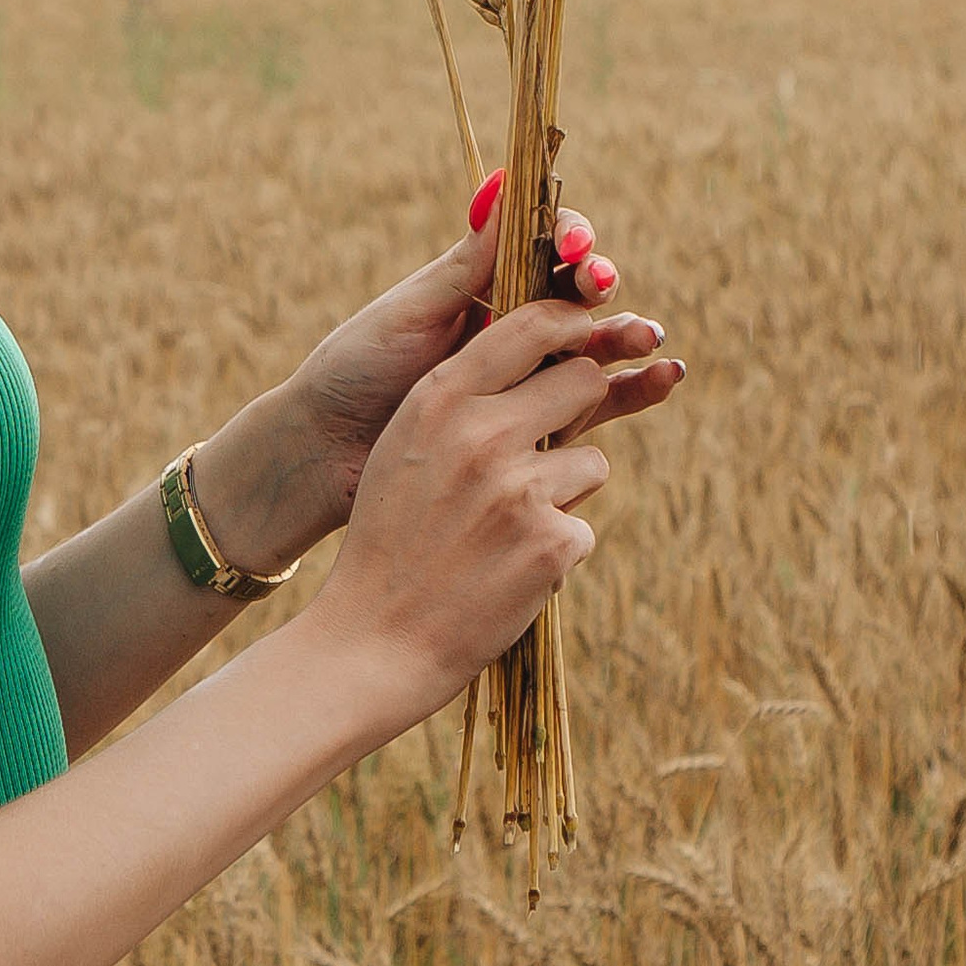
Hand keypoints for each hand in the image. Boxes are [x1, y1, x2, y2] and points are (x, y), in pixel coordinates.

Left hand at [295, 175, 656, 494]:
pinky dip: (635, 389)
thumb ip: (467, 263)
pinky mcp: (535, 429)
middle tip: (601, 289)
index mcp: (482, 285)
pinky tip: (665, 376)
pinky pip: (597, 405)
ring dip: (628, 335)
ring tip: (649, 338)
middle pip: (577, 294)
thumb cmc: (356, 370)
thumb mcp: (410, 312)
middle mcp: (510, 326)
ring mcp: (526, 377)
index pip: (542, 246)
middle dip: (599, 284)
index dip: (567, 239)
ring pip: (595, 347)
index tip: (571, 248)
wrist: (328, 453)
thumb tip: (506, 180)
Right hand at [308, 287, 686, 728]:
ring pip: (592, 462)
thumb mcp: (404, 448)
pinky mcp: (550, 543)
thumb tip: (538, 363)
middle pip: (582, 382)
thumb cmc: (389, 540)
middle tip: (545, 450)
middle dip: (577, 412)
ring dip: (564, 495)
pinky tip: (506, 574)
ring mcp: (519, 489)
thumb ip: (460, 402)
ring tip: (505, 532)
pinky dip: (554, 554)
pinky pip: (583, 529)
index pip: (529, 325)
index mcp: (438, 400)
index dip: (568, 326)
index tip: (581, 339)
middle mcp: (480, 434)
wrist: (373, 639)